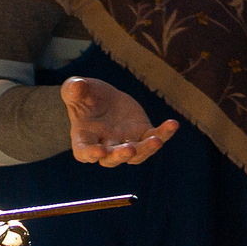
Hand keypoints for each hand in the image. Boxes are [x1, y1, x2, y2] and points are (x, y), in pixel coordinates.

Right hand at [60, 77, 179, 166]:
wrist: (103, 99)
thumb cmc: (84, 96)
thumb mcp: (75, 89)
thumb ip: (73, 89)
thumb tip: (76, 87)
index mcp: (84, 139)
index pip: (85, 152)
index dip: (91, 154)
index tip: (98, 151)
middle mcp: (105, 146)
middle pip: (112, 159)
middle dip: (120, 155)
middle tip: (128, 149)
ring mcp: (126, 143)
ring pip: (137, 154)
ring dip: (147, 149)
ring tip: (156, 140)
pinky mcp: (142, 135)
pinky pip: (155, 137)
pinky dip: (164, 133)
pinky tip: (172, 124)